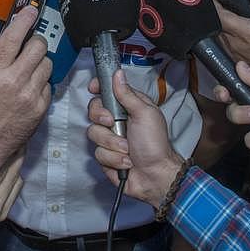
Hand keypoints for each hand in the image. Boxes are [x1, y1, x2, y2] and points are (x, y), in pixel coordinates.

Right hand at [0, 8, 51, 192]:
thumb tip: (10, 43)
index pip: (13, 38)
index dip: (24, 20)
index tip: (30, 12)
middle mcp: (14, 80)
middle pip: (38, 46)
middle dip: (36, 43)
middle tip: (31, 46)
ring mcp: (30, 94)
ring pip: (46, 64)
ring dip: (39, 64)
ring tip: (29, 71)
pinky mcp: (40, 107)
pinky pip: (48, 85)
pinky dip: (41, 84)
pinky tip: (31, 90)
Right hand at [86, 72, 184, 209]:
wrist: (156, 176)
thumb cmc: (155, 144)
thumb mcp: (145, 114)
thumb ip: (128, 95)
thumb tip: (117, 74)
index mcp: (128, 107)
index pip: (106, 91)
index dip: (97, 88)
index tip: (93, 88)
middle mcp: (116, 121)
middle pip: (93, 111)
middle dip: (102, 119)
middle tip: (113, 124)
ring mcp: (110, 139)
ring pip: (94, 134)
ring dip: (113, 144)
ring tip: (128, 150)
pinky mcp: (105, 156)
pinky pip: (98, 153)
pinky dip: (114, 159)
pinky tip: (126, 162)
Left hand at [214, 0, 249, 79]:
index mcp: (245, 33)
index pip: (219, 15)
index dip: (213, 2)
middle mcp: (235, 44)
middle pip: (216, 22)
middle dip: (218, 9)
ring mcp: (232, 52)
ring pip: (218, 31)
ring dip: (222, 21)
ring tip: (234, 13)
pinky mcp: (233, 58)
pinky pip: (223, 41)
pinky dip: (227, 32)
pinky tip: (239, 29)